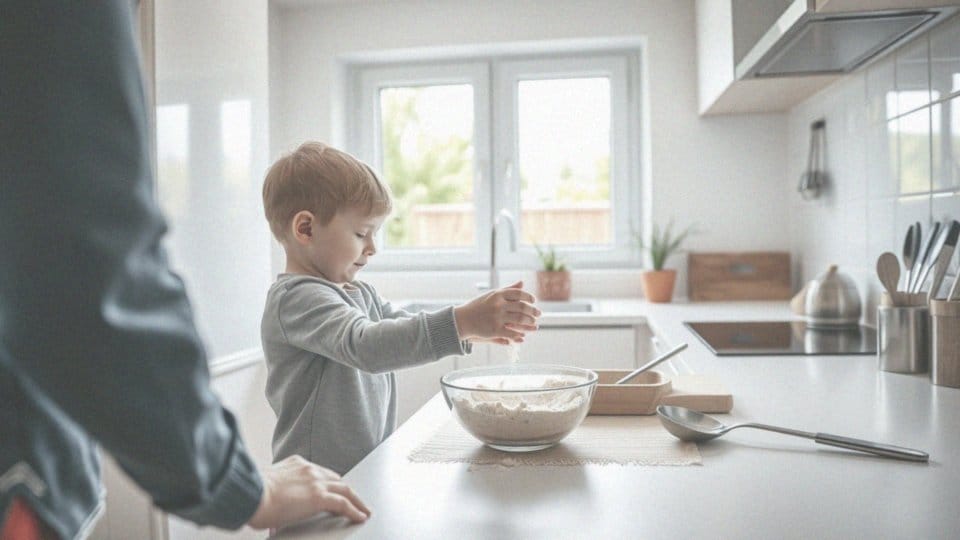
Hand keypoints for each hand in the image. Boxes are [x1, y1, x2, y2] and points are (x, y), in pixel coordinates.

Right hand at [247, 455, 370, 529]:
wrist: (249, 494)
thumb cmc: (250, 495)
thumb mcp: (265, 488)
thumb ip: (274, 495)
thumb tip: (271, 515)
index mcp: (295, 464)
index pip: (319, 473)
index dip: (329, 483)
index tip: (334, 490)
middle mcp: (308, 469)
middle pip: (335, 479)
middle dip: (345, 490)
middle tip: (354, 500)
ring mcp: (315, 481)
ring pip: (345, 489)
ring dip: (356, 500)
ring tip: (364, 510)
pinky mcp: (319, 496)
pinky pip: (344, 503)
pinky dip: (355, 510)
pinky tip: (360, 516)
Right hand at [454, 281, 539, 342]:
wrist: (462, 320)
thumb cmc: (478, 306)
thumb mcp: (492, 295)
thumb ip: (508, 289)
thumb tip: (523, 282)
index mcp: (497, 294)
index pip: (518, 293)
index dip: (528, 297)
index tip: (533, 300)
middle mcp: (498, 304)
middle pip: (521, 307)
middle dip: (532, 310)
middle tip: (539, 313)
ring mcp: (496, 317)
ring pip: (519, 319)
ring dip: (529, 322)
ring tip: (534, 323)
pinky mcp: (494, 330)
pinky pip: (512, 332)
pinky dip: (519, 334)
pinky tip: (524, 334)